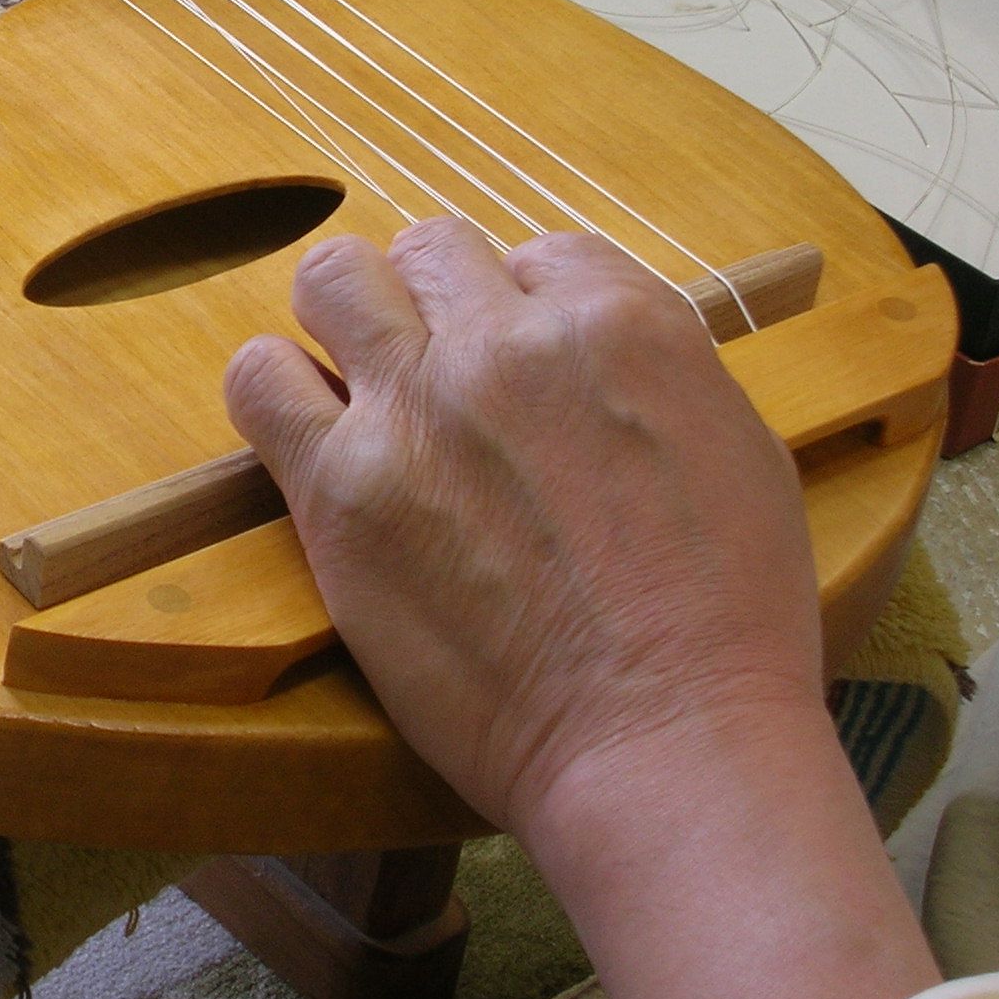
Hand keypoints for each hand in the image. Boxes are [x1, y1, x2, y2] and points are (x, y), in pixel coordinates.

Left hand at [224, 219, 820, 830]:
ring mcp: (418, 409)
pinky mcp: (340, 487)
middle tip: (444, 384)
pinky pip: (260, 379)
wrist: (666, 746)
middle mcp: (511, 344)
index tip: (524, 374)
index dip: (526, 313)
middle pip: (433, 252)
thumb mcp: (737, 447)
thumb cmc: (725, 624)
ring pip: (337, 279)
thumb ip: (654, 368)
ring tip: (368, 392)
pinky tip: (310, 437)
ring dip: (348, 323)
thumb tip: (590, 337)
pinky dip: (277, 393)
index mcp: (620, 322)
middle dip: (437, 307)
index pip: (539, 256)